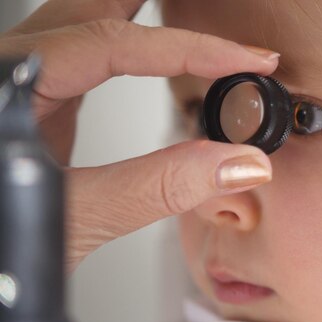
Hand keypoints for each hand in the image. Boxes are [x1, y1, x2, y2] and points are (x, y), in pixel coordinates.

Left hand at [0, 0, 278, 272]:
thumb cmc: (1, 243)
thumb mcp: (78, 217)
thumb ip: (159, 187)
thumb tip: (238, 162)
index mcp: (8, 84)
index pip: (113, 44)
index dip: (190, 50)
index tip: (244, 60)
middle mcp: (10, 68)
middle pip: (92, 5)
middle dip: (155, 2)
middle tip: (212, 2)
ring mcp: (22, 80)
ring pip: (85, 17)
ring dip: (140, 9)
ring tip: (181, 9)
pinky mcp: (37, 99)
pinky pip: (86, 48)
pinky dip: (130, 40)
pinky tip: (149, 44)